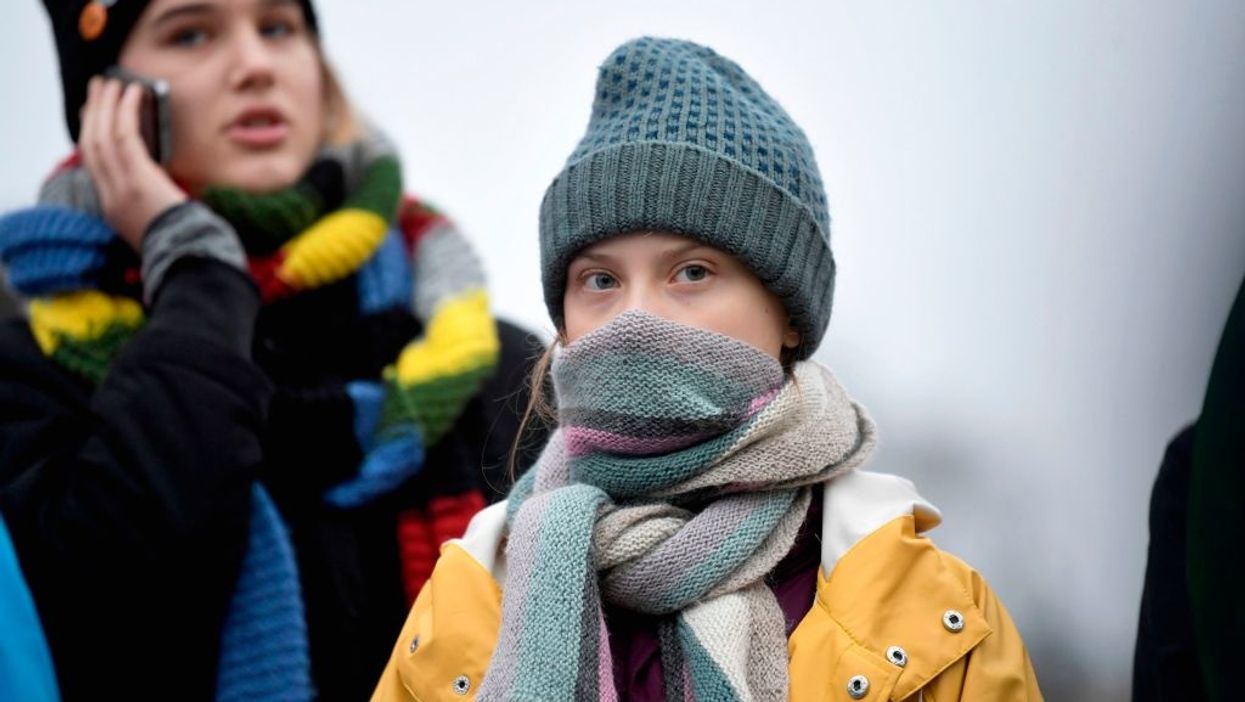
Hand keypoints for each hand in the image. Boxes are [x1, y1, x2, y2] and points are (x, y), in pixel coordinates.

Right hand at [78, 76, 186, 250]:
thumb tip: (164, 182)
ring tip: (113, 83)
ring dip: (106, 105)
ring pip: (101, 136)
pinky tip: (134, 93)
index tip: (95, 115)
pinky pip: (124, 136)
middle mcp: (110, 196)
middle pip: (90, 145)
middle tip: (98, 89)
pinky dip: (126, 111)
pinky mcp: (136, 179)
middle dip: (92, 113)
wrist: (189, 258)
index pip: (93, 165)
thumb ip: (155, 201)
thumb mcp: (161, 222)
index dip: (91, 135)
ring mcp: (120, 187)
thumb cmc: (186, 242)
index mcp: (113, 208)